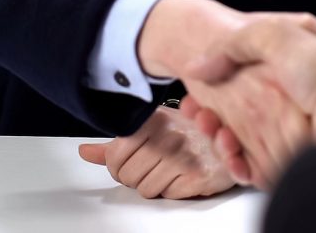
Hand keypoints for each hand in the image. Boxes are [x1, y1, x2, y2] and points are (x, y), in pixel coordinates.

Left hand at [76, 106, 236, 198]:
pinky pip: (168, 195)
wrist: (230, 138)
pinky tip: (181, 176)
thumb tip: (85, 152)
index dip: (117, 166)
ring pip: (146, 189)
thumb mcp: (151, 128)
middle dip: (135, 178)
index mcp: (153, 120)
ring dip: (154, 185)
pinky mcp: (199, 175)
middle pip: (128, 176)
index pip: (114, 156)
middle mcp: (169, 135)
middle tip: (151, 167)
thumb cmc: (188, 131)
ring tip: (168, 170)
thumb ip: (116, 144)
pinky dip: (172, 191)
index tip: (127, 162)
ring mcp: (185, 156)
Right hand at [181, 17, 315, 185]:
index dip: (211, 84)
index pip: (236, 79)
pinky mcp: (287, 159)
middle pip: (234, 111)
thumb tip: (199, 66)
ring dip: (219, 136)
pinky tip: (229, 151)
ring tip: (210, 127)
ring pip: (239, 138)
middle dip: (210, 112)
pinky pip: (255, 165)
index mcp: (280, 72)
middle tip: (196, 110)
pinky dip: (237, 162)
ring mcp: (285, 130)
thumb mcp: (278, 31)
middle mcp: (283, 101)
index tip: (195, 82)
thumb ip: (237, 42)